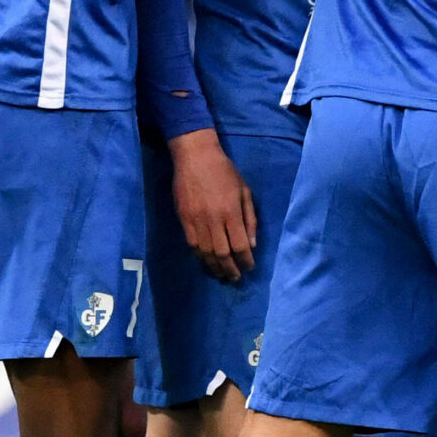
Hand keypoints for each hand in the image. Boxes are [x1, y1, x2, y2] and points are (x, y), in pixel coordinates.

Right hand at [168, 129, 256, 283]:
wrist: (195, 157)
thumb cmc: (224, 171)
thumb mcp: (245, 191)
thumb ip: (250, 218)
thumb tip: (252, 244)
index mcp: (231, 212)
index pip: (240, 245)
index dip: (245, 260)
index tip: (249, 267)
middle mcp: (213, 220)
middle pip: (222, 254)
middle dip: (230, 269)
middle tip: (235, 278)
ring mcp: (196, 221)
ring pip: (206, 252)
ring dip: (214, 267)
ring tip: (221, 275)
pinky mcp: (184, 219)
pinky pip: (192, 245)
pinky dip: (200, 256)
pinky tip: (206, 262)